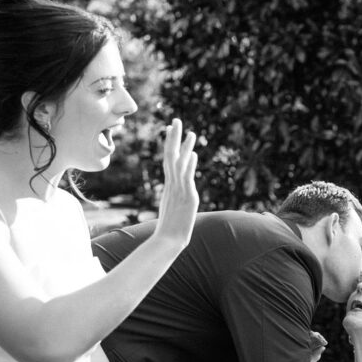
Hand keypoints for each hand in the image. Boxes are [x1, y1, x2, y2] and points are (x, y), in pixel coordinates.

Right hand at [154, 118, 198, 248]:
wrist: (168, 240)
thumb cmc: (170, 230)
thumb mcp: (174, 209)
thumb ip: (177, 200)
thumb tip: (180, 197)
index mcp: (169, 186)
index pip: (169, 160)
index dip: (170, 144)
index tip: (171, 130)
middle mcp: (172, 185)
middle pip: (171, 156)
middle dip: (174, 138)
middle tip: (176, 120)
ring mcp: (179, 190)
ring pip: (179, 163)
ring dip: (185, 147)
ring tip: (190, 131)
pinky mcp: (187, 197)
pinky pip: (186, 177)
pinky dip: (189, 165)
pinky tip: (193, 154)